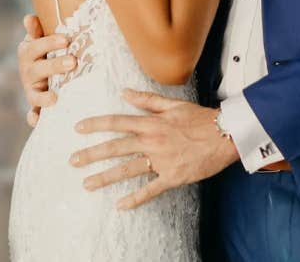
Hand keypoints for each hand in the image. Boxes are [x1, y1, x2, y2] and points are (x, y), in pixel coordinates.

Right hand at [15, 14, 73, 126]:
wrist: (47, 75)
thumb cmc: (48, 51)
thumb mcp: (42, 39)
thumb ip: (38, 30)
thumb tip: (29, 18)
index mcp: (28, 53)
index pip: (34, 47)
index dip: (48, 43)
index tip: (65, 40)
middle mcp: (27, 72)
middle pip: (37, 70)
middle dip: (54, 66)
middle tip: (73, 62)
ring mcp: (31, 90)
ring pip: (34, 94)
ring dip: (44, 97)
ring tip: (56, 97)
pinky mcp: (36, 107)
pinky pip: (33, 114)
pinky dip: (34, 118)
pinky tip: (38, 121)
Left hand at [71, 89, 238, 209]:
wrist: (226, 135)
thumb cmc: (201, 119)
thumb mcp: (174, 104)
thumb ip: (147, 100)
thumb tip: (124, 92)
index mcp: (151, 123)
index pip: (117, 122)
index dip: (96, 124)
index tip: (78, 128)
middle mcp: (152, 141)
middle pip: (116, 147)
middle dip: (92, 154)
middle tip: (73, 161)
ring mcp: (161, 160)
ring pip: (128, 170)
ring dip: (105, 177)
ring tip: (87, 184)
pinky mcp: (173, 176)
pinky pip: (150, 190)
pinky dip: (135, 199)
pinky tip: (120, 206)